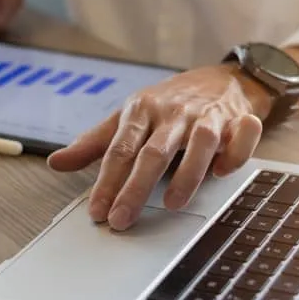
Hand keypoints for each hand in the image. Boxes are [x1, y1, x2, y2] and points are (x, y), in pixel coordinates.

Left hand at [48, 65, 270, 230]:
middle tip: (121, 219)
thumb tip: (57, 163)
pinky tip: (222, 173)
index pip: (120, 150)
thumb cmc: (168, 105)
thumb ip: (94, 144)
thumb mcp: (127, 119)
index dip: (106, 181)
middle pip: (153, 152)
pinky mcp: (238, 120)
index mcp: (141, 111)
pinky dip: (235, 154)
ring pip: (198, 144)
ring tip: (172, 205)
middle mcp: (173, 113)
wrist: (222, 79)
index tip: (96, 211)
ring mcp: (207, 116)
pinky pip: (241, 136)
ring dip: (187, 175)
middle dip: (135, 188)